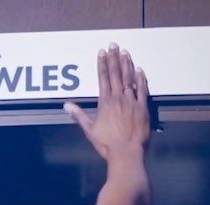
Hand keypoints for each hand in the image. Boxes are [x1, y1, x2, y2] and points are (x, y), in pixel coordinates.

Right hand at [65, 45, 149, 159]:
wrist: (125, 152)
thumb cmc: (106, 144)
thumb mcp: (89, 130)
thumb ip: (78, 115)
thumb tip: (66, 106)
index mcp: (105, 102)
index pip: (103, 78)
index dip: (102, 64)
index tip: (102, 53)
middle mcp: (119, 98)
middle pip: (116, 74)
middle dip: (114, 58)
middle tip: (113, 45)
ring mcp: (132, 101)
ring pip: (129, 78)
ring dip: (126, 64)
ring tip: (124, 52)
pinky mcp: (143, 107)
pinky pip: (142, 89)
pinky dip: (141, 78)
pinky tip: (139, 70)